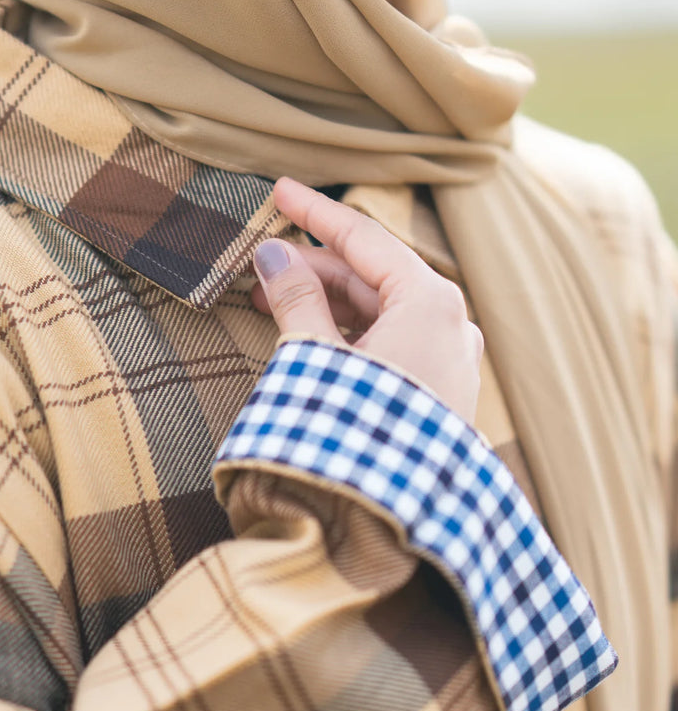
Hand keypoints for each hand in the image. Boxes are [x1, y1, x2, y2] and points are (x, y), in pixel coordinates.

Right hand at [252, 176, 483, 423]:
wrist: (392, 519)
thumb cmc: (355, 432)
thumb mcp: (314, 357)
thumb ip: (294, 298)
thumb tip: (270, 253)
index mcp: (430, 301)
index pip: (365, 238)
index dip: (315, 213)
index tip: (277, 191)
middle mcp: (451, 324)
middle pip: (374, 275)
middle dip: (313, 267)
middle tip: (258, 267)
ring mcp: (451, 361)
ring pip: (383, 310)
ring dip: (326, 302)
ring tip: (271, 305)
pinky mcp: (440, 393)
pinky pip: (393, 343)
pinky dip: (350, 333)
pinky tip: (308, 338)